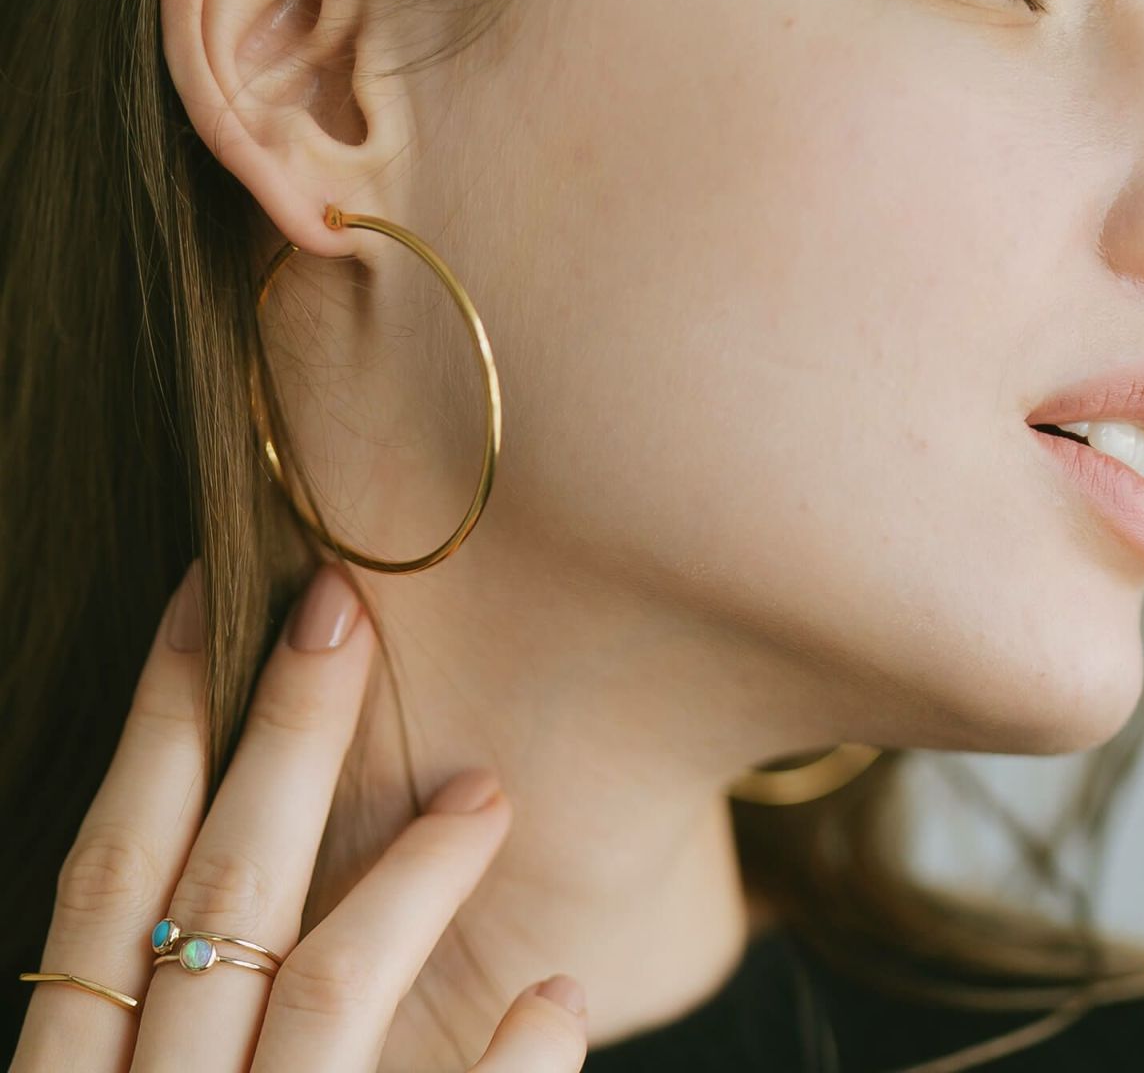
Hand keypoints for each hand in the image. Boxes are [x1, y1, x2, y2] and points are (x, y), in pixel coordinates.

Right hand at [13, 559, 587, 1070]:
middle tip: (344, 606)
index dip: (150, 729)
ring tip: (488, 792)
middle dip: (279, 742)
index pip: (103, 876)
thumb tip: (223, 896)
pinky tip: (557, 1006)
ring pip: (320, 1003)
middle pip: (213, 902)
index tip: (205, 597)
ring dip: (410, 882)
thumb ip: (157, 1027)